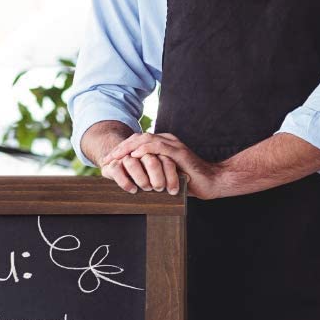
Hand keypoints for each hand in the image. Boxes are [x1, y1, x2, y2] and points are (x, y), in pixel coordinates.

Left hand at [103, 133, 222, 198]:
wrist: (212, 183)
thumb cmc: (189, 182)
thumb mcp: (165, 176)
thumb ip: (151, 173)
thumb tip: (132, 181)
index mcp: (163, 145)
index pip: (137, 141)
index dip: (121, 149)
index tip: (108, 161)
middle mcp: (167, 141)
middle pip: (138, 137)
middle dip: (120, 147)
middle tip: (107, 159)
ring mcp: (174, 145)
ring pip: (146, 139)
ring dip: (128, 147)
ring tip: (116, 157)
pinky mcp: (180, 152)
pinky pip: (159, 147)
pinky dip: (145, 150)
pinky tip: (134, 155)